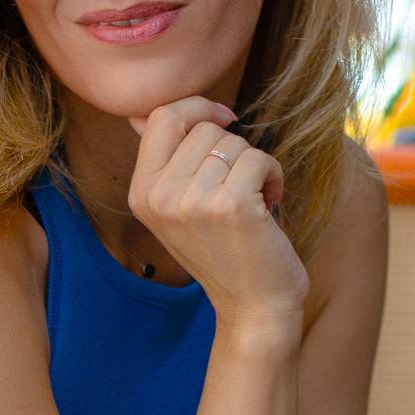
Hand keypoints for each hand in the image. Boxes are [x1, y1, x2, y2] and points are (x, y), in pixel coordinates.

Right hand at [126, 96, 309, 329]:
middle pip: (203, 127)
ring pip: (234, 142)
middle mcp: (159, 197)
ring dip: (255, 165)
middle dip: (232, 147)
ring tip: (253, 199)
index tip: (225, 120)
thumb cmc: (224, 250)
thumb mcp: (178, 207)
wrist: (254, 306)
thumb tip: (140, 115)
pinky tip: (269, 204)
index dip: (197, 107)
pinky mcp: (230, 206)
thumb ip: (164, 161)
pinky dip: (274, 175)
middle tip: (238, 185)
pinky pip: (259, 159)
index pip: (161, 117)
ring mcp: (192, 202)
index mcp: (140, 193)